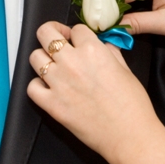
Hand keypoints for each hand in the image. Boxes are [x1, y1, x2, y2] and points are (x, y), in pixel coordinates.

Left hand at [26, 22, 160, 159]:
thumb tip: (104, 46)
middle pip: (45, 32)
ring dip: (43, 58)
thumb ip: (110, 52)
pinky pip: (31, 87)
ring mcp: (59, 83)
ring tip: (54, 65)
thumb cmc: (132, 105)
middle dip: (51, 32)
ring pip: (35, 57)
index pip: (76, 28)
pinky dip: (37, 85)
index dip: (77, 34)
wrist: (129, 135)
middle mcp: (72, 62)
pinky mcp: (52, 105)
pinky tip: (48, 88)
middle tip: (58, 41)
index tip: (78, 40)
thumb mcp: (126, 69)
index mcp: (93, 50)